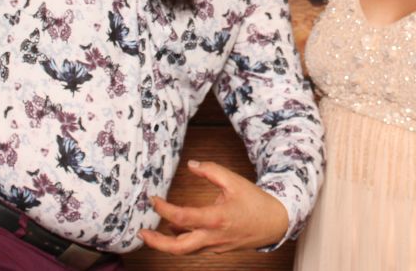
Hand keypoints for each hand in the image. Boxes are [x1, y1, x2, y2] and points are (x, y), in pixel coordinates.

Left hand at [138, 159, 289, 253]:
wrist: (275, 223)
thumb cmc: (255, 201)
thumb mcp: (234, 181)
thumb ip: (211, 170)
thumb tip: (191, 164)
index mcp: (216, 218)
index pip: (181, 217)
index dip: (162, 209)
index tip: (153, 200)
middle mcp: (213, 236)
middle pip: (178, 247)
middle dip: (156, 243)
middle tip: (141, 233)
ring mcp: (214, 246)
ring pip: (185, 251)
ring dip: (167, 243)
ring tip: (153, 232)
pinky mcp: (217, 249)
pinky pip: (195, 247)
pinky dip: (182, 240)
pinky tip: (176, 229)